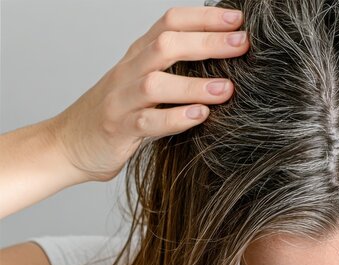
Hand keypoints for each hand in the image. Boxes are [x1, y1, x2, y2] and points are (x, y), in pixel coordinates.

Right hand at [50, 6, 248, 181]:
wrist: (68, 144)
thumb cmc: (119, 113)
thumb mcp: (147, 84)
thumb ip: (178, 71)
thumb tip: (228, 61)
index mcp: (139, 55)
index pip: (170, 23)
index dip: (204, 18)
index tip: (237, 20)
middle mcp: (130, 71)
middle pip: (166, 45)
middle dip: (206, 42)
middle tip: (241, 44)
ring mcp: (123, 100)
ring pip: (156, 83)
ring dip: (194, 85)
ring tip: (227, 88)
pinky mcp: (120, 130)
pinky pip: (148, 122)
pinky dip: (176, 118)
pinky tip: (200, 116)